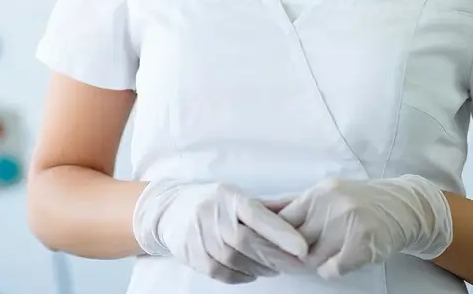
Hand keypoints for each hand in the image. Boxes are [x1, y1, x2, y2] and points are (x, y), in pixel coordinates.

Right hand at [133, 179, 308, 283]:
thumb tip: (298, 212)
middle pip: (248, 242)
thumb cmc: (213, 202)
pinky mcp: (193, 256)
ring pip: (236, 260)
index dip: (281, 232)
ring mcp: (201, 237)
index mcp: (229, 198)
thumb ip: (265, 207)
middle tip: (297, 265)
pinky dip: (242, 276)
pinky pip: (222, 273)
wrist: (170, 210)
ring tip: (276, 268)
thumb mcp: (236, 195)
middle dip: (276, 257)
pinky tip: (253, 273)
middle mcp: (214, 216)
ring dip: (261, 268)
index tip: (302, 247)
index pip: (258, 215)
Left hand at [276, 175, 452, 278]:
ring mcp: (349, 224)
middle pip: (295, 242)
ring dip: (318, 261)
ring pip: (313, 258)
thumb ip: (293, 203)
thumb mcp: (327, 195)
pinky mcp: (363, 244)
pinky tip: (344, 258)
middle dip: (295, 253)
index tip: (274, 247)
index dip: (276, 239)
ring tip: (332, 250)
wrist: (404, 208)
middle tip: (305, 253)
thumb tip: (257, 208)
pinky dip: (334, 269)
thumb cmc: (360, 203)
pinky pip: (332, 269)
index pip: (282, 220)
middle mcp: (332, 205)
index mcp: (319, 193)